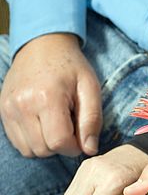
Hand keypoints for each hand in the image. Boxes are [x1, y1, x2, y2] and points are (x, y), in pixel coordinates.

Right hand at [0, 33, 101, 157]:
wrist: (42, 44)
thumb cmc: (70, 66)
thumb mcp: (90, 87)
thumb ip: (92, 120)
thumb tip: (90, 150)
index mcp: (47, 97)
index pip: (59, 142)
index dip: (74, 147)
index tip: (81, 137)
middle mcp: (23, 105)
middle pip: (43, 149)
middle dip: (61, 146)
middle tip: (70, 127)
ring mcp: (9, 109)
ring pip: (29, 150)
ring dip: (46, 145)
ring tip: (56, 125)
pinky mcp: (3, 111)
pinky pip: (18, 142)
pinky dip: (33, 141)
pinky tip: (43, 124)